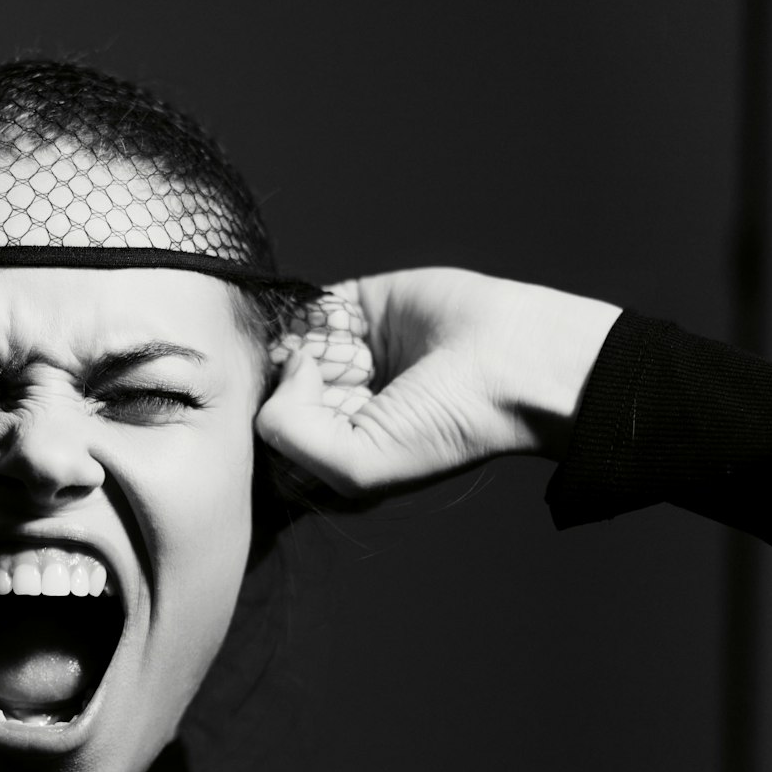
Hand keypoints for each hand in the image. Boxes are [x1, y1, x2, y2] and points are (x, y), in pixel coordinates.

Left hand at [254, 267, 621, 496]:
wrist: (510, 367)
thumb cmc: (445, 428)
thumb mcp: (354, 465)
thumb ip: (287, 431)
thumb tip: (287, 362)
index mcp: (331, 456)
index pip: (264, 444)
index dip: (260, 431)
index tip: (285, 421)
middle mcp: (332, 407)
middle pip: (266, 392)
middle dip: (271, 387)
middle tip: (310, 387)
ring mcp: (342, 356)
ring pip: (282, 347)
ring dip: (291, 349)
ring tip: (337, 362)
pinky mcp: (356, 308)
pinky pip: (305, 307)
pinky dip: (306, 314)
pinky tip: (337, 333)